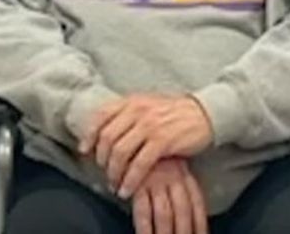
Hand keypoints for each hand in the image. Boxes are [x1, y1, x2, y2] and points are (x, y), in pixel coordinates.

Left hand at [80, 94, 213, 196]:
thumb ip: (129, 113)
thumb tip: (108, 130)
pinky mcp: (163, 141)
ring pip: (120, 153)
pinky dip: (130, 180)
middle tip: (105, 172)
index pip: (101, 115)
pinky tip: (128, 189)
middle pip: (107, 138)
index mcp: (132, 101)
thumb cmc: (175, 112)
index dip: (89, 134)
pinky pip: (139, 164)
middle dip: (102, 160)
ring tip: (116, 184)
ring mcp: (150, 125)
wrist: (205, 112)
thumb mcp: (149, 104)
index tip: (85, 150)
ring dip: (114, 173)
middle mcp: (138, 110)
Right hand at [131, 157, 208, 233]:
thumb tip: (191, 209)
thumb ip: (181, 181)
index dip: (200, 222)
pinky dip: (144, 227)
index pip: (196, 203)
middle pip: (183, 212)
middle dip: (184, 231)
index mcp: (184, 174)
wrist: (137, 131)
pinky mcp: (138, 183)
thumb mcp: (173, 161)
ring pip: (165, 215)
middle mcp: (173, 178)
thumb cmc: (156, 150)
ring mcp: (156, 181)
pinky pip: (143, 211)